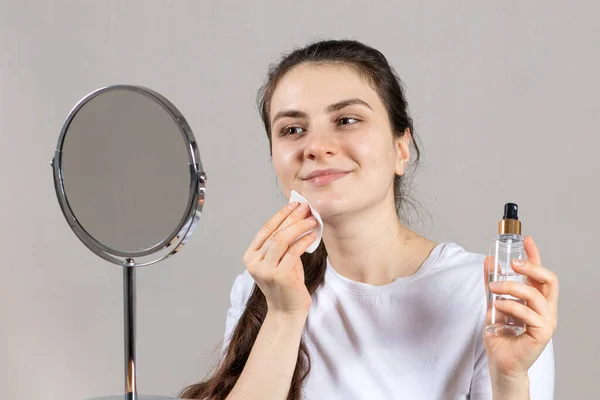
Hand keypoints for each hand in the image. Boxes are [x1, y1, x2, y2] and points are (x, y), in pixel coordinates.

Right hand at [243, 201, 316, 318]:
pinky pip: (293, 252)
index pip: (266, 229)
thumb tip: (297, 215)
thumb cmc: (286, 283)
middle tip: (306, 208)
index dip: (281, 215)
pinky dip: (304, 241)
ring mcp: (265, 270)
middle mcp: (254, 262)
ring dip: (298, 227)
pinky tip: (313, 236)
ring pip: (282, 240)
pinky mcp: (279, 276)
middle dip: (292, 218)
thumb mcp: (280, 259)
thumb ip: (283, 242)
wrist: (287, 310)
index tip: (294, 204)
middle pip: (275, 233)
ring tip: (312, 220)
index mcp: (250, 256)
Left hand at [483, 236, 558, 385]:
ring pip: (535, 295)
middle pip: (549, 279)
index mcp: (537, 300)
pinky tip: (498, 306)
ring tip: (494, 288)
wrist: (500, 362)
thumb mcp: (493, 304)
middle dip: (531, 266)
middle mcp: (546, 309)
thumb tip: (488, 261)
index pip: (541, 273)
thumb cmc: (501, 336)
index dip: (535, 255)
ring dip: (511, 287)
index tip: (527, 240)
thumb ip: (492, 285)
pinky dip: (510, 306)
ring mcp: (546, 321)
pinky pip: (529, 314)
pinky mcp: (542, 333)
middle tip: (512, 263)